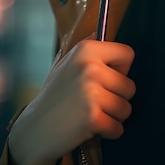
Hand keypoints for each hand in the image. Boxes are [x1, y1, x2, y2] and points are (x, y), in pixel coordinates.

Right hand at [8, 39, 135, 164]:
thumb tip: (98, 32)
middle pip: (130, 86)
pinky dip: (109, 132)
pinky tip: (92, 128)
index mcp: (86, 50)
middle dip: (117, 98)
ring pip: (126, 108)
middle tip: (96, 102)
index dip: (122, 69)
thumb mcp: (65, 64)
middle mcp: (90, 67)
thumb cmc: (54, 96)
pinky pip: (118, 128)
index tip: (108, 78)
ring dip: (113, 117)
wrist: (34, 128)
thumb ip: (85, 48)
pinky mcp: (92, 118)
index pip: (127, 54)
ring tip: (93, 114)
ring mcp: (91, 93)